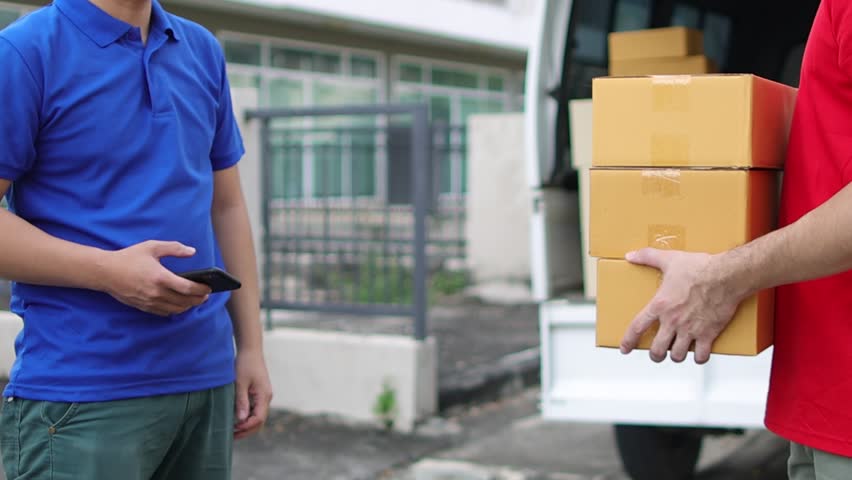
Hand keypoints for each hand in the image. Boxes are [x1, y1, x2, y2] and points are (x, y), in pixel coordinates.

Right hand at [101, 240, 211, 315]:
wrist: (105, 272)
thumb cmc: (129, 257)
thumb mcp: (152, 247)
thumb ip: (174, 248)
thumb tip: (192, 251)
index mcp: (160, 277)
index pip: (188, 288)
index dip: (201, 289)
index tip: (209, 287)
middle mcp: (156, 292)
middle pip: (185, 301)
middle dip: (198, 299)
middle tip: (205, 295)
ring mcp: (150, 302)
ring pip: (176, 309)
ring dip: (188, 306)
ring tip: (195, 300)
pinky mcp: (144, 307)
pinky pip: (164, 313)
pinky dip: (175, 310)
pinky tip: (179, 304)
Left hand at [234, 350, 272, 439]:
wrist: (250, 350)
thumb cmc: (245, 364)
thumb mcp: (240, 383)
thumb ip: (241, 401)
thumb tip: (241, 419)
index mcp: (264, 395)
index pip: (259, 418)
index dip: (247, 427)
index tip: (233, 431)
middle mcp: (266, 397)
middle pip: (260, 421)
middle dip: (247, 430)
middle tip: (231, 436)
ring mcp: (263, 396)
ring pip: (257, 416)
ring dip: (246, 425)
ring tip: (232, 430)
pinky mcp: (259, 393)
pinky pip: (255, 410)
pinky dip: (247, 417)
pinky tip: (236, 419)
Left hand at [620, 248, 741, 363]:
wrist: (727, 276)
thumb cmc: (699, 268)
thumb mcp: (669, 259)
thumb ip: (647, 257)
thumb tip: (630, 255)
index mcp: (660, 305)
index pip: (637, 328)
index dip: (628, 341)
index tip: (625, 348)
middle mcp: (673, 321)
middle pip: (657, 349)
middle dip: (655, 355)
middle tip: (656, 353)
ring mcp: (690, 330)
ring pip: (678, 355)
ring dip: (675, 356)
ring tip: (676, 352)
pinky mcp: (708, 334)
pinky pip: (701, 356)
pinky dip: (699, 358)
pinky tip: (698, 353)